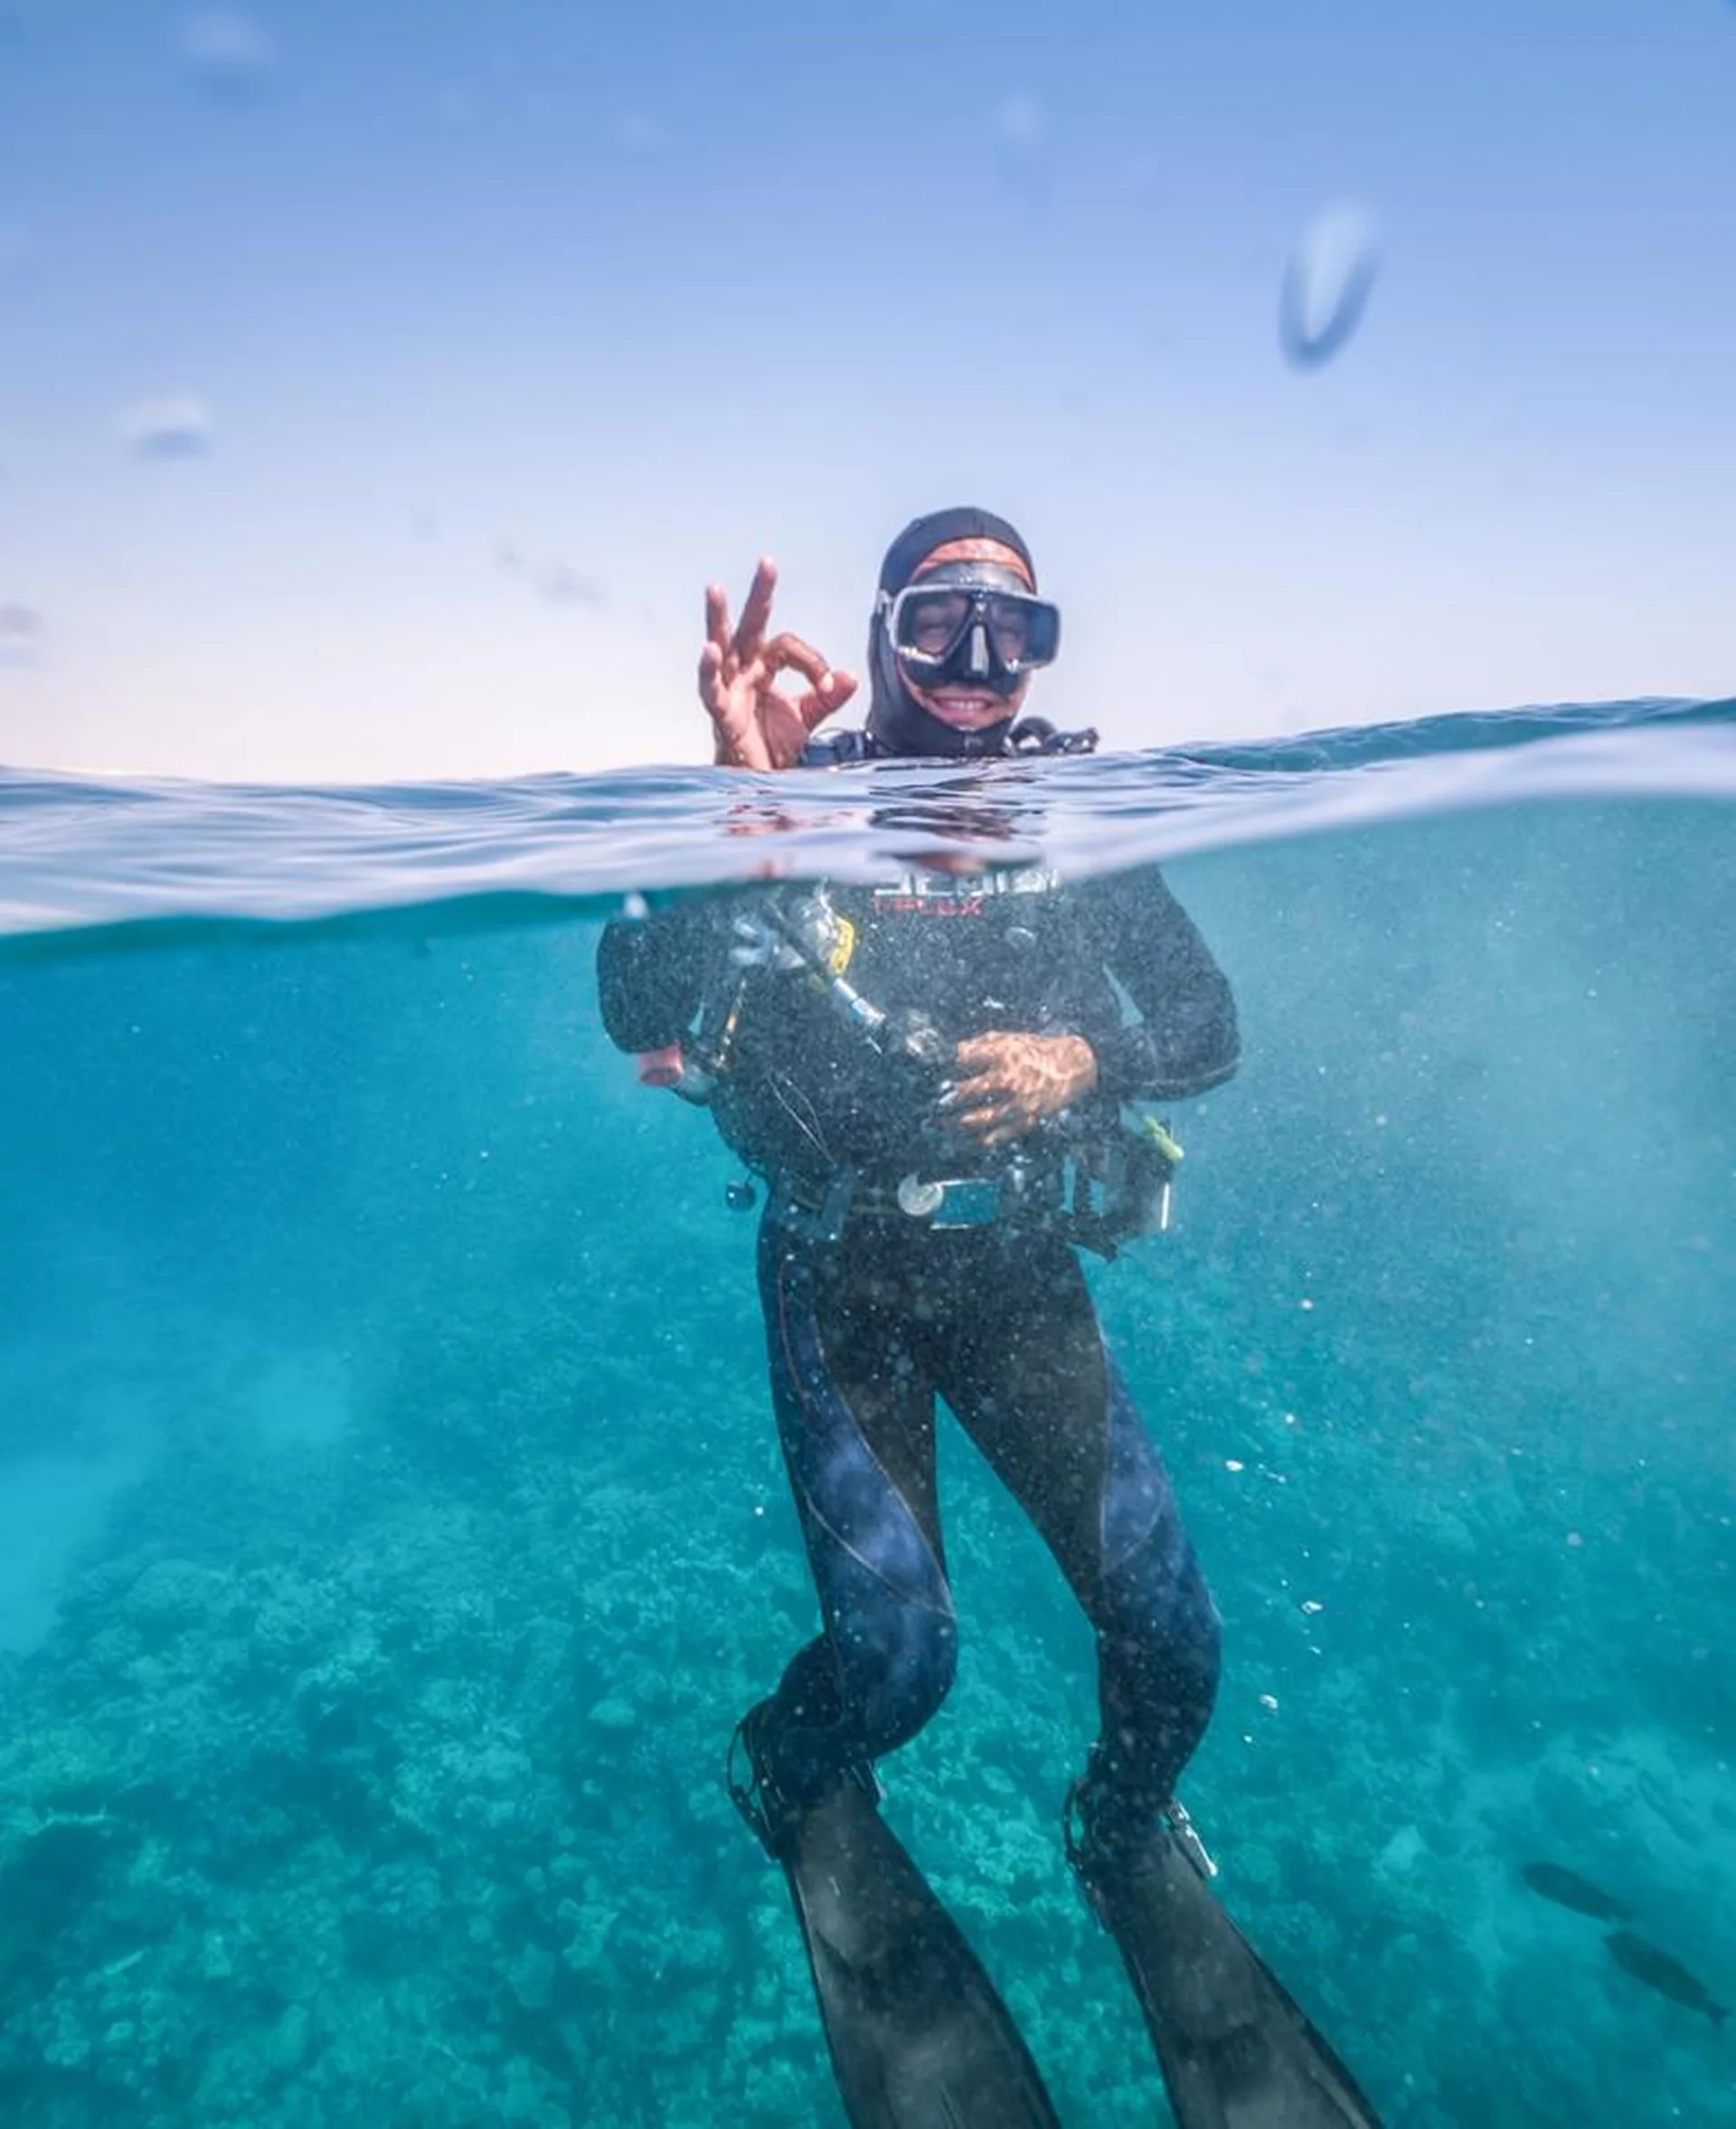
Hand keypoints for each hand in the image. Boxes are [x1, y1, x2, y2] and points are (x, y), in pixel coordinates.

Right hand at [700, 558, 857, 769]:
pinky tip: (708, 650)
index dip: (812, 662)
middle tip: (768, 563)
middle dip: (759, 594)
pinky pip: (710, 688)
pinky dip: (707, 670)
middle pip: (751, 624)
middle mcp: (745, 669)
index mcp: (766, 666)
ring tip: (714, 590)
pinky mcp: (720, 711)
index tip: (829, 684)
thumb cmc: (776, 744)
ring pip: (721, 645)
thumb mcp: (809, 716)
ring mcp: (729, 687)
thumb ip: (828, 695)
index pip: (788, 647)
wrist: (764, 781)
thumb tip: (850, 676)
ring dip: (716, 618)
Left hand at [942, 1032, 1098, 1148]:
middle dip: (950, 1097)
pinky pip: (1005, 1132)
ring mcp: (1020, 1099)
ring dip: (963, 1122)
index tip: (930, 1074)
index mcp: (1003, 1053)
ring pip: (985, 1116)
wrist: (1074, 1065)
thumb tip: (951, 1053)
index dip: (945, 1066)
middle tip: (935, 1104)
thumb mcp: (1008, 1039)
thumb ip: (979, 1045)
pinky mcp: (1030, 1116)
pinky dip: (988, 1139)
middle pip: (971, 1090)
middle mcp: (1010, 1076)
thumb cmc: (1034, 1050)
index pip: (965, 1059)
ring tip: (950, 1124)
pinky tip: (975, 1142)